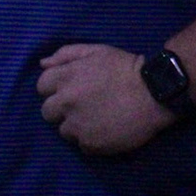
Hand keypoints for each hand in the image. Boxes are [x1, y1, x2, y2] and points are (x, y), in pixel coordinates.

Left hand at [37, 43, 174, 154]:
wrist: (154, 94)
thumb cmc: (125, 68)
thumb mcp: (97, 51)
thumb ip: (66, 54)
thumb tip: (43, 64)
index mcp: (66, 78)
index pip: (42, 87)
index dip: (55, 87)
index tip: (71, 88)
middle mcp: (66, 103)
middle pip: (47, 112)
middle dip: (61, 108)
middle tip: (83, 104)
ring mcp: (77, 126)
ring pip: (63, 130)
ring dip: (75, 125)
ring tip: (97, 117)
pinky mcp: (90, 144)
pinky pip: (81, 144)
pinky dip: (91, 138)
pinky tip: (106, 129)